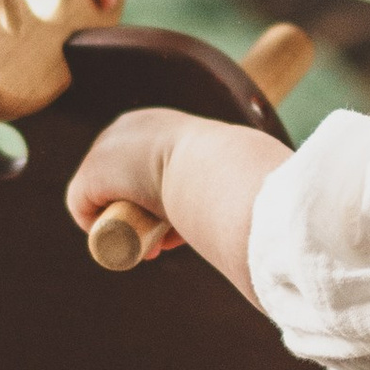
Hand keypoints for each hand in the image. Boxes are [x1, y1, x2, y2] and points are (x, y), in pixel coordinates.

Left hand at [67, 105, 292, 303]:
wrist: (212, 171)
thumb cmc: (239, 174)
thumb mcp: (248, 171)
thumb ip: (256, 177)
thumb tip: (285, 196)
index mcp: (163, 124)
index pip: (154, 168)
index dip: (167, 202)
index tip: (186, 225)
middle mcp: (129, 128)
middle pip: (127, 184)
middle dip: (146, 217)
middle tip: (168, 244)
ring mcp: (106, 150)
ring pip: (109, 199)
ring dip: (129, 227)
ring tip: (155, 246)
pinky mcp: (90, 176)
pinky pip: (84, 209)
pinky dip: (101, 231)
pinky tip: (128, 243)